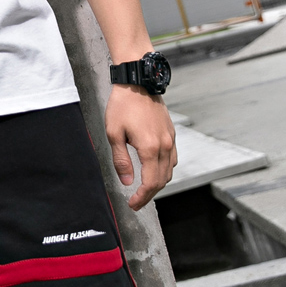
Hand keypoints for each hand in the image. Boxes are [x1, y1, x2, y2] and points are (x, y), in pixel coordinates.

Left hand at [105, 85, 176, 209]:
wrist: (137, 82)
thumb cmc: (122, 105)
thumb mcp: (114, 133)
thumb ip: (121, 160)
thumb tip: (127, 182)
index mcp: (150, 148)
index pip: (151, 183)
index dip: (142, 197)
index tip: (133, 204)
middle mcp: (164, 145)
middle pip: (162, 180)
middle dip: (149, 194)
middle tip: (137, 200)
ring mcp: (170, 139)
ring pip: (169, 170)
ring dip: (158, 182)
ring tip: (144, 187)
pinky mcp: (171, 133)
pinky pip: (172, 158)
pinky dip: (165, 169)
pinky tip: (154, 169)